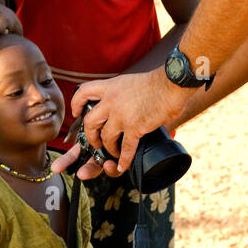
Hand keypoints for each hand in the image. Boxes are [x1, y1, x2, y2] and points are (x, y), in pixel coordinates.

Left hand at [50, 69, 191, 179]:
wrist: (171, 82)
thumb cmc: (157, 82)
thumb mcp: (130, 82)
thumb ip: (121, 93)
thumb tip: (120, 101)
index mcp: (110, 87)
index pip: (84, 92)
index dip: (76, 104)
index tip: (76, 113)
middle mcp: (111, 101)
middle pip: (90, 122)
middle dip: (90, 135)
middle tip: (94, 141)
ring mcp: (121, 116)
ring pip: (105, 138)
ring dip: (108, 148)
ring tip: (112, 152)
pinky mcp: (135, 127)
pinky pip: (125, 149)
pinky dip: (123, 161)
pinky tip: (122, 166)